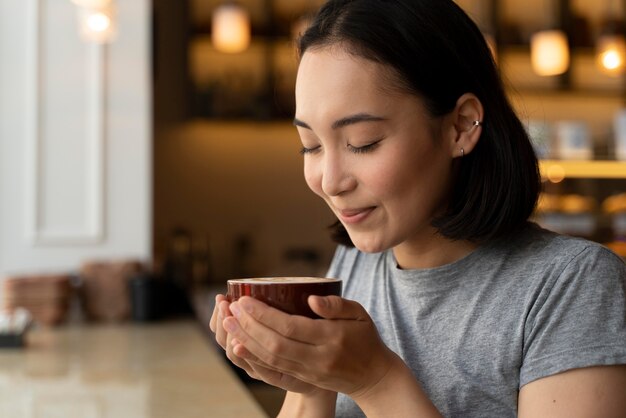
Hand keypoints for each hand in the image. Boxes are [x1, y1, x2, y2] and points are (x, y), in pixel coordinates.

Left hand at [223, 295, 397, 397]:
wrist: (373, 377)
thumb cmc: (366, 338)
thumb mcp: (360, 314)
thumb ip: (336, 305)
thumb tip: (310, 299)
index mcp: (331, 337)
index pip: (290, 327)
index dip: (264, 315)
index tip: (245, 301)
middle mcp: (317, 357)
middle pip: (275, 344)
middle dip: (248, 326)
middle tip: (230, 309)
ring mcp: (308, 371)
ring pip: (270, 358)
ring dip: (246, 340)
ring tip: (227, 322)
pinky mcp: (302, 379)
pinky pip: (273, 370)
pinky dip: (253, 358)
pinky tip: (238, 345)